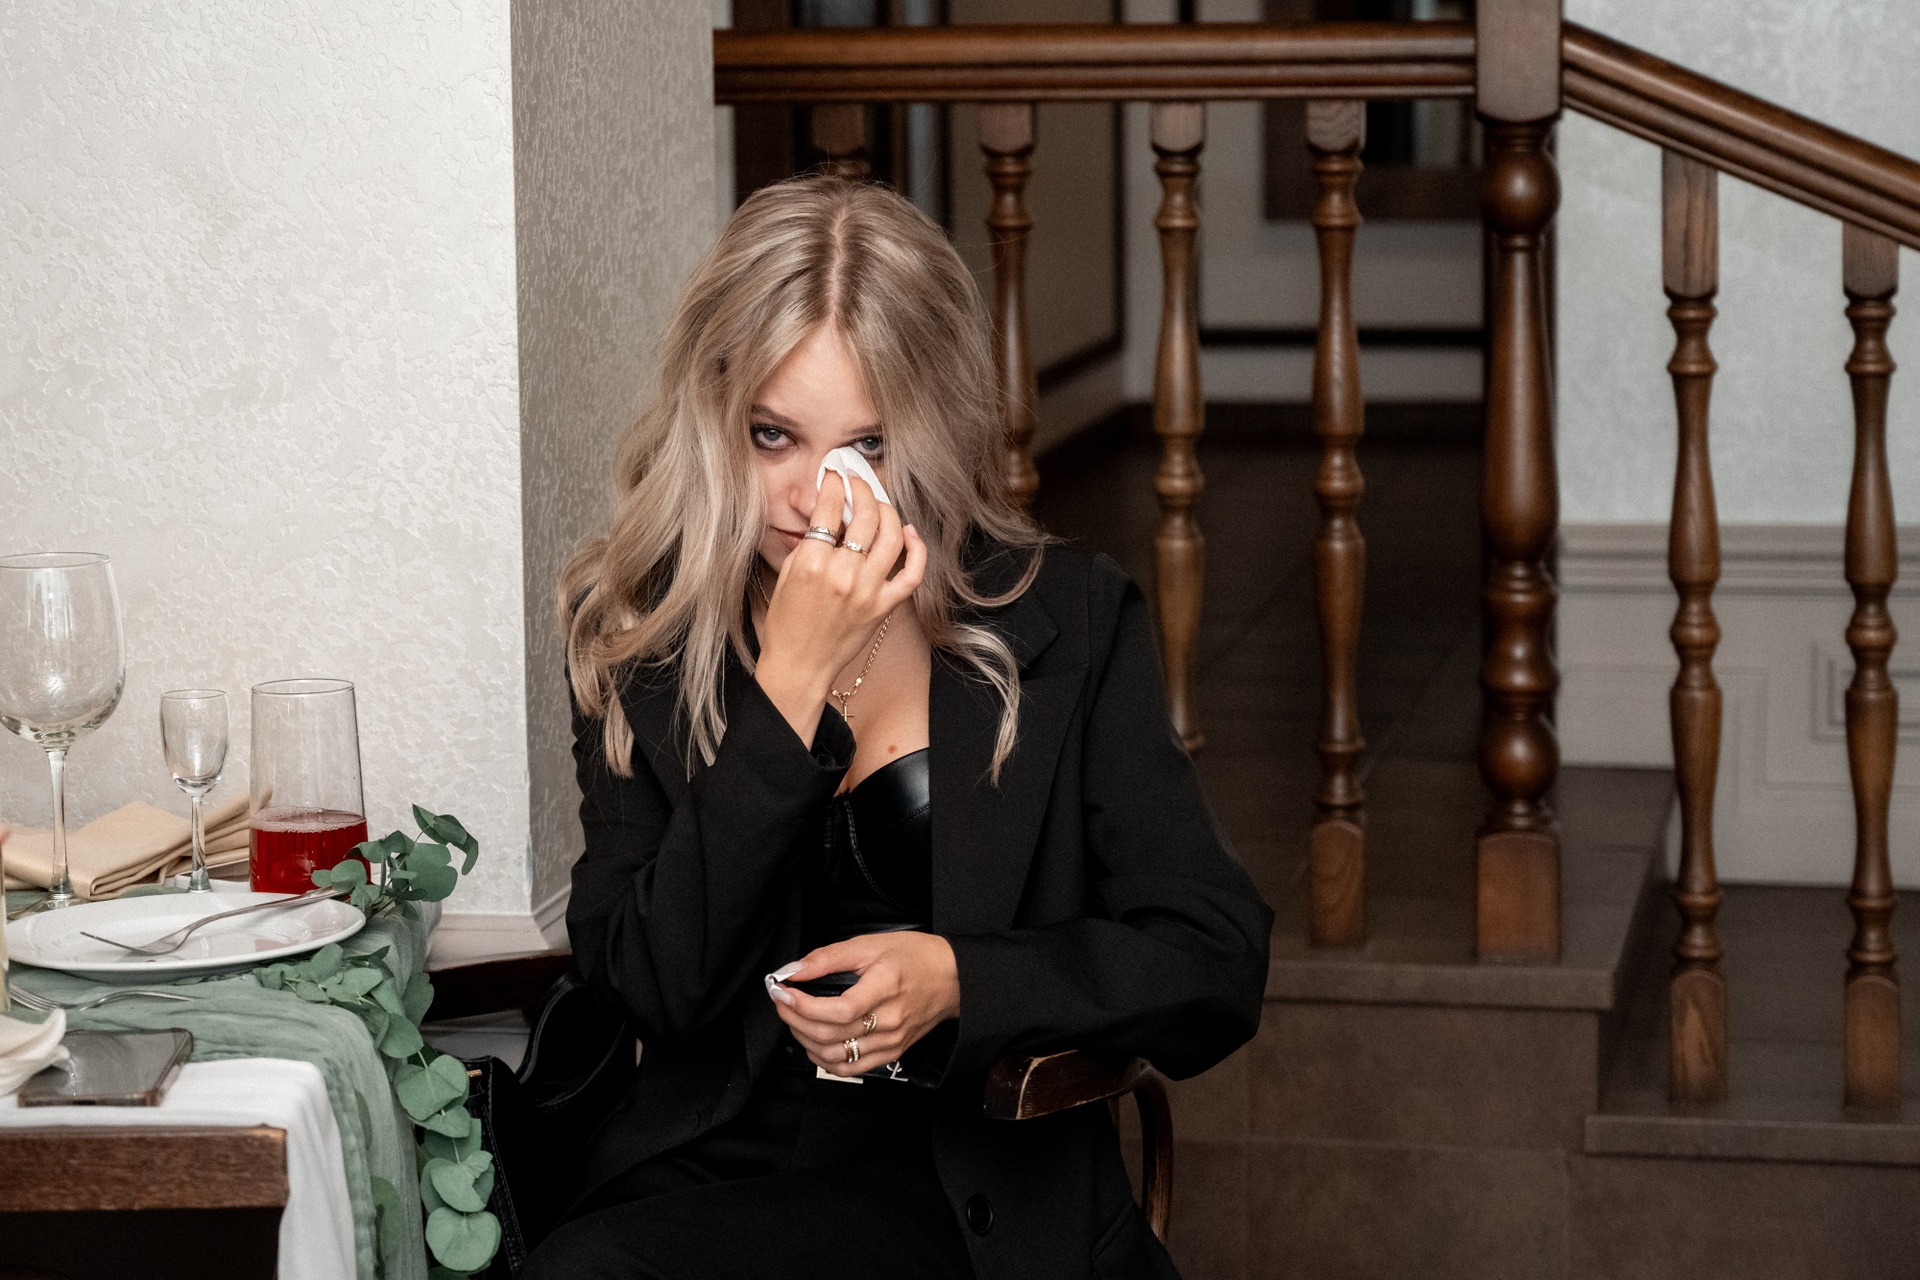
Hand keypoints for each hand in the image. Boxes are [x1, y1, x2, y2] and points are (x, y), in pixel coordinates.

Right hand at [755, 471, 925, 742]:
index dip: (833, 483)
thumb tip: (829, 510)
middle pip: (865, 515)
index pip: (829, 508)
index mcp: (812, 563)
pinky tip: (909, 533)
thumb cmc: (788, 621)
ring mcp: (868, 591)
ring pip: (892, 536)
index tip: (834, 475)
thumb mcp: (788, 573)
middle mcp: (843, 574)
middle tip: (857, 483)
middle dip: (862, 489)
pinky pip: (912, 573)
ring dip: (888, 511)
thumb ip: (811, 541)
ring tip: (879, 504)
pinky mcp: (884, 606)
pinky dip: (916, 549)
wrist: (799, 663)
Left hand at [768, 931, 959, 1076]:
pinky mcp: (892, 1053)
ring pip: (836, 1057)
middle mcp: (890, 1021)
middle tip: (782, 1001)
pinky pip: (851, 1068)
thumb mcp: (871, 945)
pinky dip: (825, 1060)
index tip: (782, 990)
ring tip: (796, 1019)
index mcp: (885, 988)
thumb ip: (829, 958)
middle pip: (831, 1036)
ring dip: (805, 1040)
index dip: (803, 1005)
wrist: (953, 978)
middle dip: (795, 1019)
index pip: (838, 1011)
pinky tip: (815, 1042)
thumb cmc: (916, 957)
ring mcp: (891, 1042)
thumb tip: (794, 970)